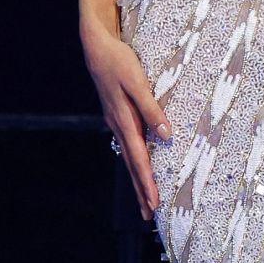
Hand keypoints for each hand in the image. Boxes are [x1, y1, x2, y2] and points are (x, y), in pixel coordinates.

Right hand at [82, 22, 172, 222]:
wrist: (97, 47)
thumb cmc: (120, 61)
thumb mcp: (137, 82)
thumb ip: (152, 108)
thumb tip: (166, 134)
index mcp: (124, 121)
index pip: (139, 159)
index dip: (148, 183)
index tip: (154, 203)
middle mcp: (118, 126)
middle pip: (132, 165)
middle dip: (141, 191)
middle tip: (148, 215)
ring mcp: (116, 123)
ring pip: (129, 157)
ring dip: (138, 180)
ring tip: (145, 200)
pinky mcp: (117, 117)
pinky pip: (128, 146)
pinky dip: (134, 162)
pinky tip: (138, 168)